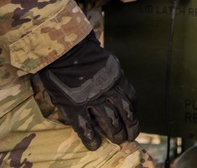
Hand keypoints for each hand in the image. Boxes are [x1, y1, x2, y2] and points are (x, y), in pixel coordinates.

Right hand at [33, 32, 138, 150]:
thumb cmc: (84, 53)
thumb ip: (113, 75)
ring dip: (115, 134)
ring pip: (109, 121)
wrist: (63, 51)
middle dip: (130, 126)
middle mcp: (108, 90)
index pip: (131, 98)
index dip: (133, 111)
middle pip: (124, 112)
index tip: (133, 118)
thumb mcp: (107, 61)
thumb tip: (117, 86)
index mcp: (117, 78)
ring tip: (117, 141)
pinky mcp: (74, 106)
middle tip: (130, 136)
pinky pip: (85, 127)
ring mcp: (92, 99)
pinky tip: (94, 145)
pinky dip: (91, 138)